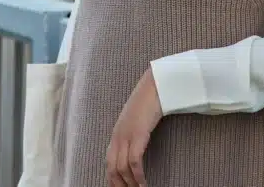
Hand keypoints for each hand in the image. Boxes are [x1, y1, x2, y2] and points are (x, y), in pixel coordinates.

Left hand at [106, 68, 162, 186]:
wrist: (154, 85)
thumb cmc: (148, 101)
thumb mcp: (136, 121)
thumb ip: (133, 133)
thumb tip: (137, 147)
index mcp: (116, 134)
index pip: (109, 163)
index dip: (112, 179)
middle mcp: (117, 136)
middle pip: (112, 168)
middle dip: (119, 185)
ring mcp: (126, 135)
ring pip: (122, 167)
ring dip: (130, 183)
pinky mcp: (137, 134)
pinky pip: (134, 160)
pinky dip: (138, 175)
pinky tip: (143, 182)